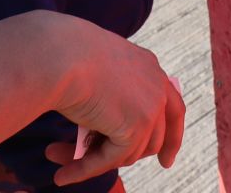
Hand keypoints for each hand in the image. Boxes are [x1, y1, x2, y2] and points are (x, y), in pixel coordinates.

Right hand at [33, 12, 184, 183]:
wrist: (58, 55)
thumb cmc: (64, 55)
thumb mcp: (95, 69)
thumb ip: (108, 93)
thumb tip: (104, 129)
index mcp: (148, 66)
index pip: (171, 106)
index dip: (171, 136)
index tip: (166, 159)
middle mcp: (156, 85)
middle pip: (156, 136)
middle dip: (132, 157)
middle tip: (105, 167)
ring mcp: (150, 107)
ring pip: (130, 152)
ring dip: (98, 161)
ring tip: (65, 161)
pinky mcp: (135, 128)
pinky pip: (110, 159)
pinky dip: (85, 169)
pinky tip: (64, 175)